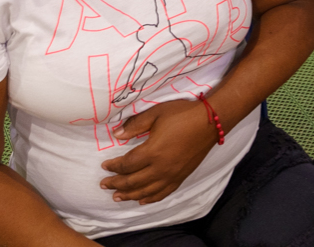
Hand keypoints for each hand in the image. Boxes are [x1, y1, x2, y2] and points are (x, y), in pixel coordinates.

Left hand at [100, 99, 216, 203]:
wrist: (210, 122)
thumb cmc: (182, 114)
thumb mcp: (156, 113)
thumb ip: (135, 125)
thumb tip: (116, 134)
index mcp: (152, 151)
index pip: (127, 165)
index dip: (113, 167)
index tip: (104, 165)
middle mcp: (161, 168)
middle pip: (133, 182)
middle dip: (116, 184)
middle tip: (104, 184)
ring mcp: (172, 175)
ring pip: (146, 191)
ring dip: (130, 195)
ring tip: (117, 197)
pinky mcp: (181, 177)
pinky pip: (163, 193)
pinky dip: (150, 198)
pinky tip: (143, 200)